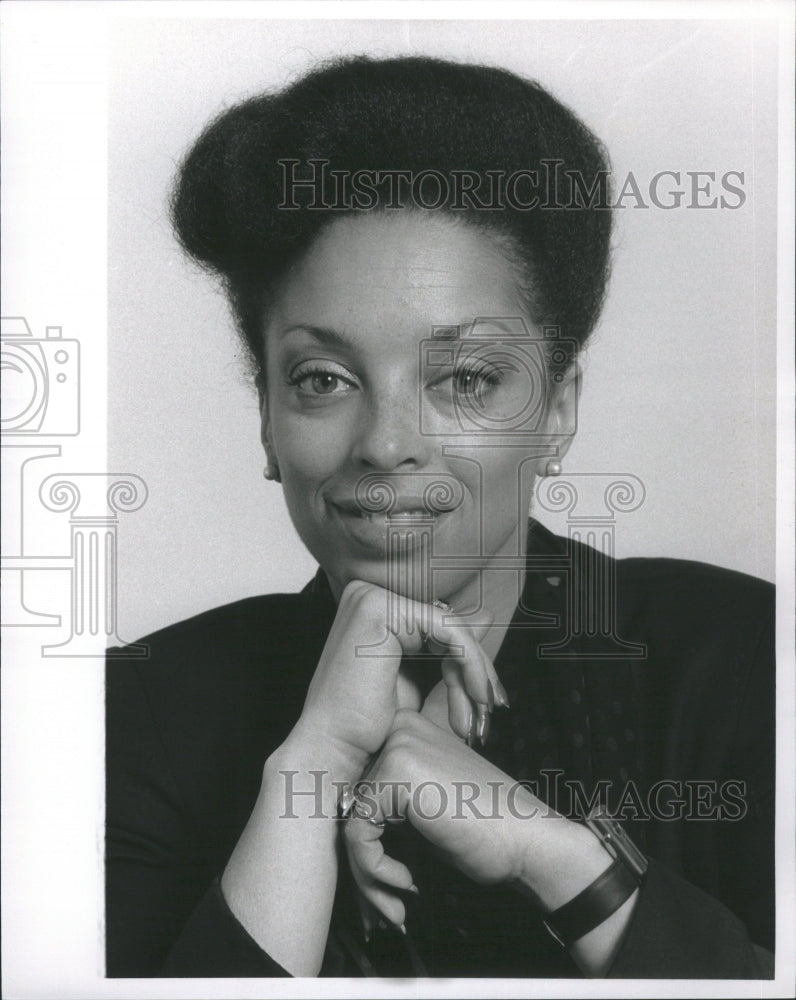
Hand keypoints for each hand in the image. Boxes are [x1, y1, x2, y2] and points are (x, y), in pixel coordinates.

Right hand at [291, 580, 505, 769]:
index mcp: (373, 605)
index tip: (489, 699)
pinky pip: (447, 629)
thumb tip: (487, 614)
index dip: (470, 662)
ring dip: (476, 673)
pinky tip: (475, 697)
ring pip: (452, 627)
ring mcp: (370, 596)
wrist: (334, 750)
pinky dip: (470, 665)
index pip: (438, 624)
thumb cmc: (366, 725)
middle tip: (490, 710)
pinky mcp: (380, 608)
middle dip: (477, 670)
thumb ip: (448, 646)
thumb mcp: (418, 679)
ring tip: (482, 713)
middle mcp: (367, 593)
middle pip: (446, 624)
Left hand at [343, 707, 548, 930]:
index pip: (357, 785)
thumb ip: (385, 799)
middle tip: (384, 902)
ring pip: (349, 822)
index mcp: (406, 728)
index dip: (363, 839)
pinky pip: (356, 834)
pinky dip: (374, 870)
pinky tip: (406, 884)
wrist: (528, 839)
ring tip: (392, 904)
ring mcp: (397, 746)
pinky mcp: (396, 774)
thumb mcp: (426, 801)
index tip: (381, 879)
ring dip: (367, 874)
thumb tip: (337, 821)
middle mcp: (398, 727)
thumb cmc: (484, 828)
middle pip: (349, 803)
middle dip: (362, 861)